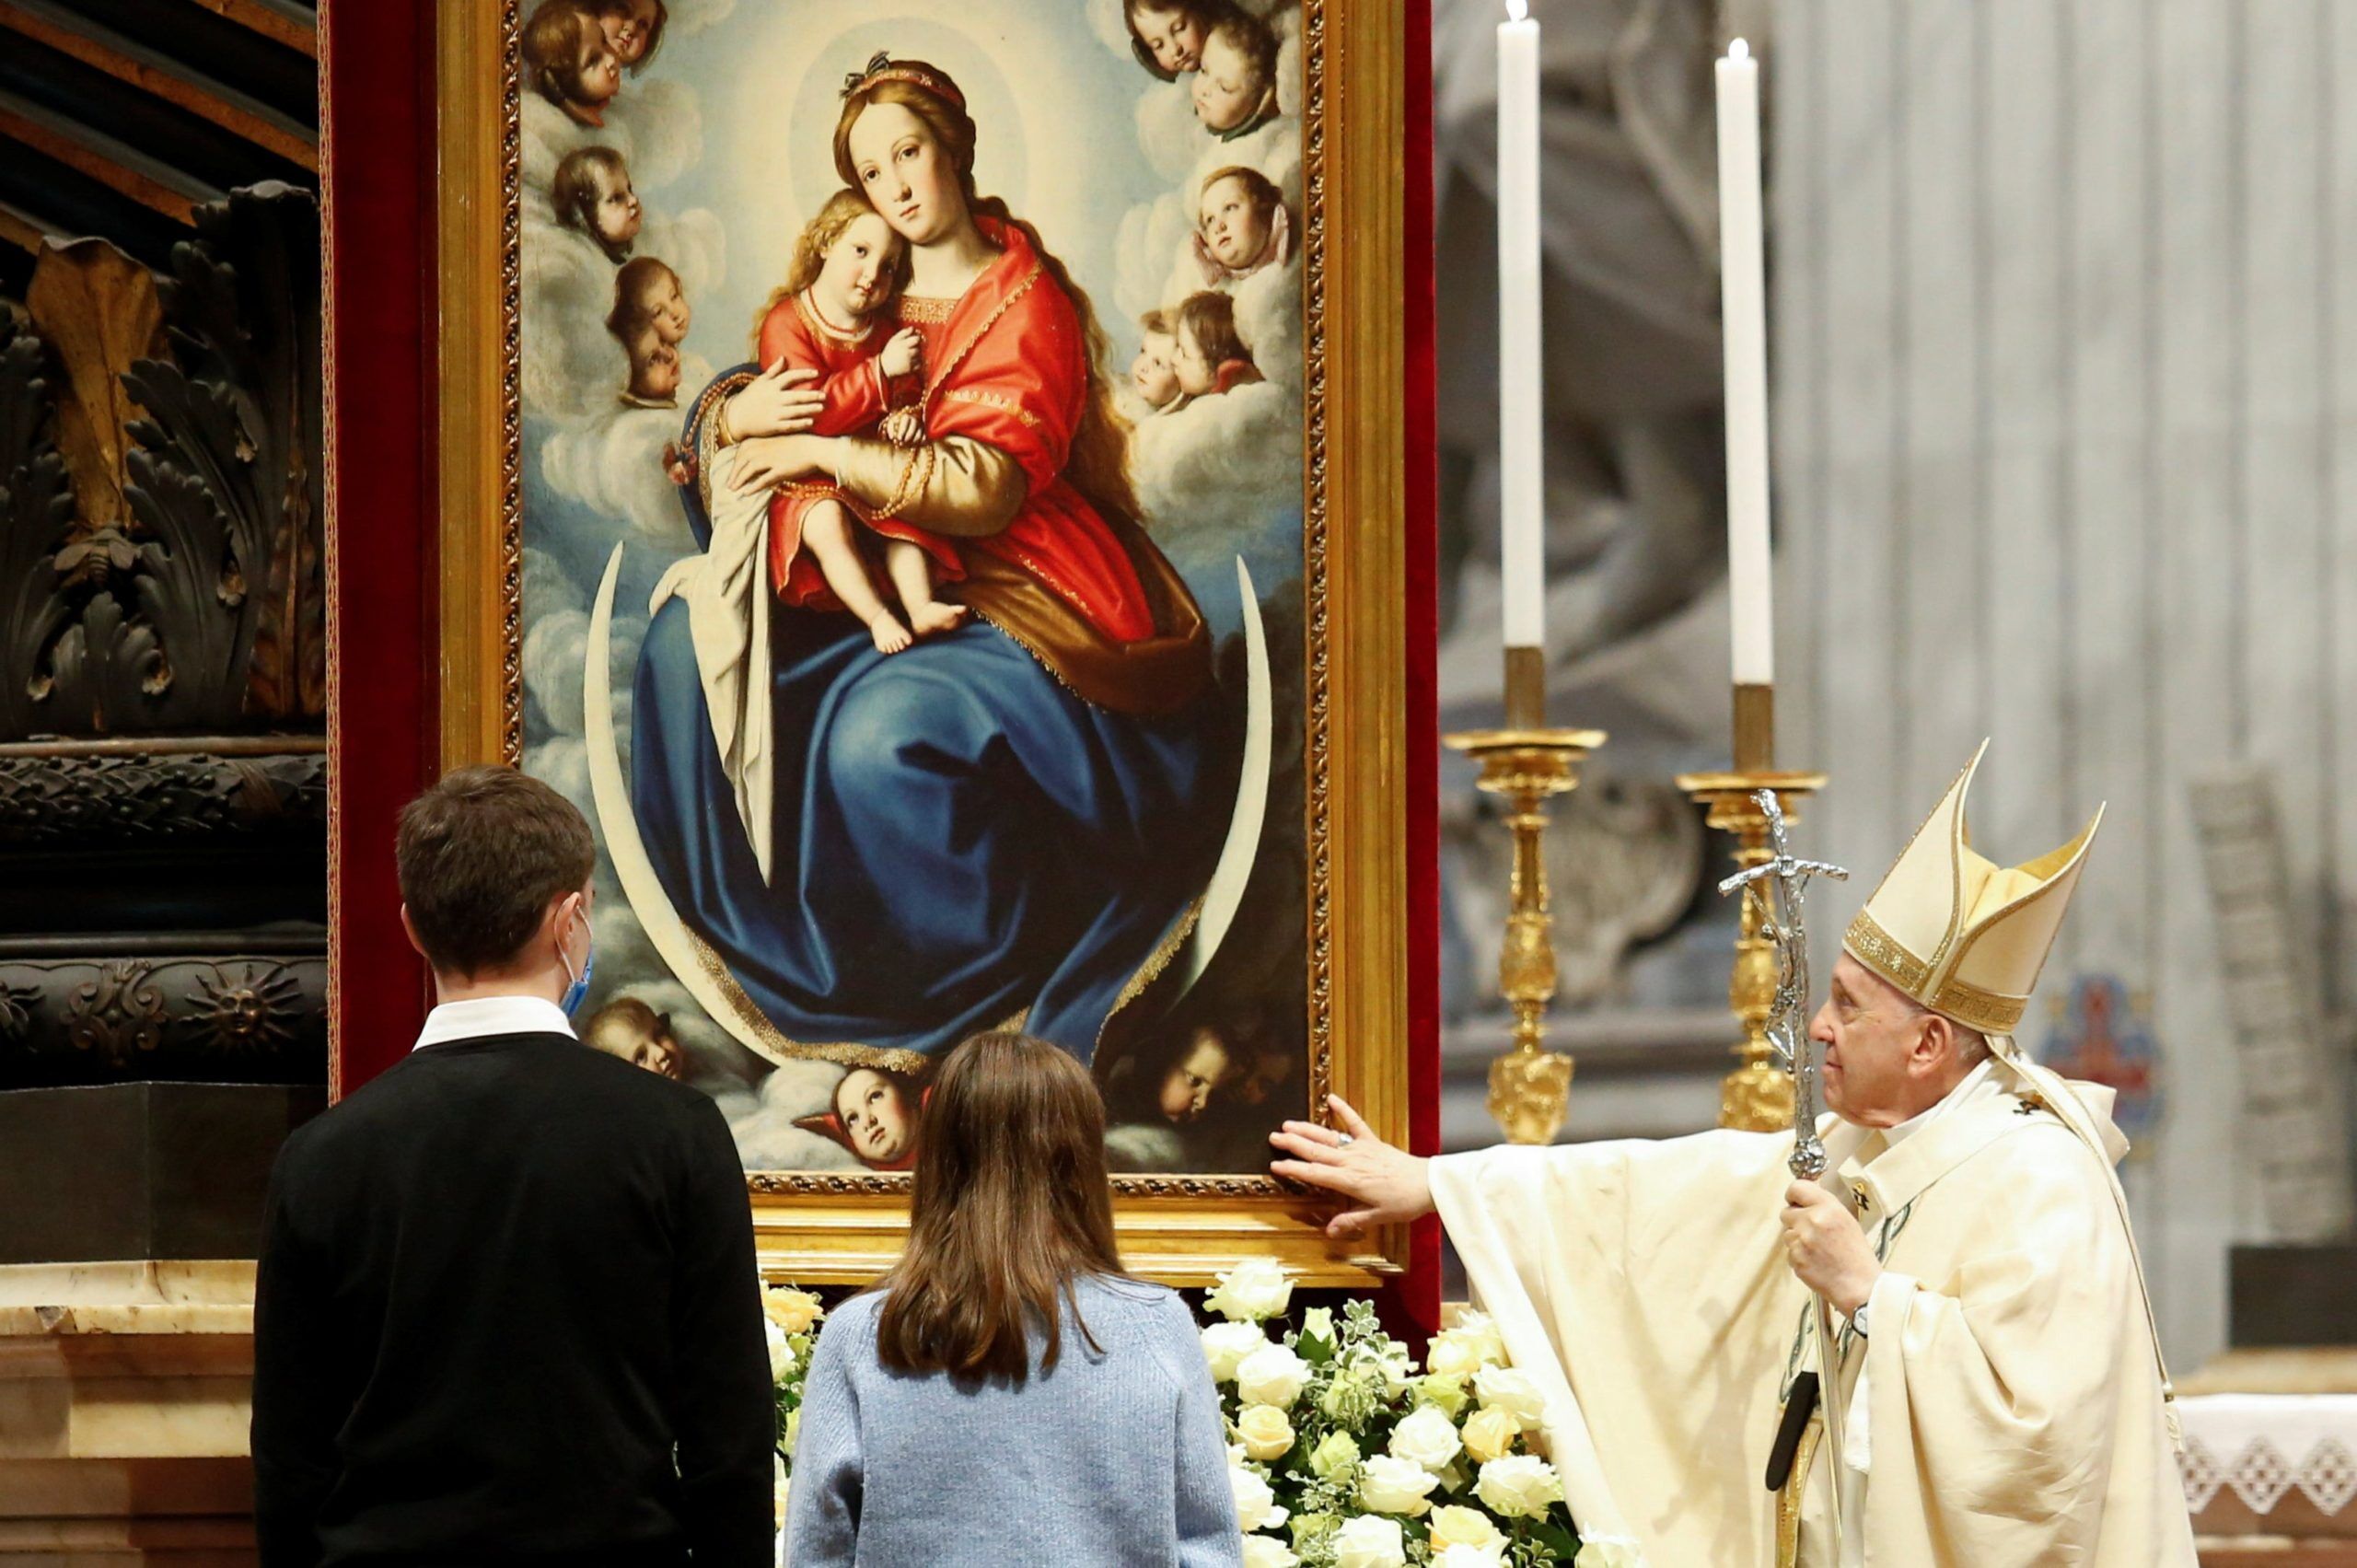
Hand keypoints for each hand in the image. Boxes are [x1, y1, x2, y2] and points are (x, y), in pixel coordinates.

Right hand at [726, 364, 824, 439]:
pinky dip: (800, 423)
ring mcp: (773, 413)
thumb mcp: (760, 381)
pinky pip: (789, 425)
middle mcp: (773, 398)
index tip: (816, 373)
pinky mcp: (773, 426)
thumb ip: (773, 371)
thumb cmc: (750, 397)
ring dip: (809, 409)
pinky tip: (811, 422)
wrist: (735, 417)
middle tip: (824, 396)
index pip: (789, 377)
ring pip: (795, 411)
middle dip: (811, 395)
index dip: (803, 374)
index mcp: (771, 386)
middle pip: (796, 396)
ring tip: (821, 407)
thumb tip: (783, 357)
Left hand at [733, 434, 826, 491]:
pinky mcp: (781, 469)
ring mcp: (772, 459)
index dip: (736, 463)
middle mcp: (765, 448)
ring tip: (734, 490)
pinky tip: (747, 493)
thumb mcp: (779, 443)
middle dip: (734, 473)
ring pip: (749, 470)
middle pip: (742, 461)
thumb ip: (766, 448)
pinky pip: (764, 479)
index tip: (733, 473)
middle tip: (729, 485)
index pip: (742, 451)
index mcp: (763, 440)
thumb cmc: (800, 446)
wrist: (816, 448)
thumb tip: (755, 460)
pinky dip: (754, 486)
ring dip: (739, 480)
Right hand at [879, 327, 923, 380]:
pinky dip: (918, 362)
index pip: (917, 339)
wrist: (885, 366)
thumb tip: (912, 328)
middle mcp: (907, 353)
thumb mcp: (894, 339)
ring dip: (917, 354)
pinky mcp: (910, 369)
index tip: (915, 339)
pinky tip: (912, 360)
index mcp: (903, 344)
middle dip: (917, 347)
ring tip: (910, 354)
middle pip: (919, 348)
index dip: (917, 338)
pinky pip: (919, 364)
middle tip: (911, 348)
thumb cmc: (890, 351)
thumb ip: (904, 333)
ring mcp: (909, 362)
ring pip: (920, 356)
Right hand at [1268, 1095, 1432, 1239]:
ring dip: (1308, 1129)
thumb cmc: (1404, 1202)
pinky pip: (1356, 1123)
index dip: (1293, 1169)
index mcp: (1349, 1181)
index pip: (1314, 1174)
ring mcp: (1362, 1149)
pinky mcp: (1373, 1141)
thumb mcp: (1377, 1216)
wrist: (1430, 1184)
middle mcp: (1351, 1162)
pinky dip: (1344, 1110)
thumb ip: (1351, 1220)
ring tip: (1288, 1123)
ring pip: (1329, 1137)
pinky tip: (1332, 1098)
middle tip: (1272, 1137)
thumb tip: (1328, 1230)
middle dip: (1292, 1144)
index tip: (1275, 1165)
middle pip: (1316, 1151)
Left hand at [1780, 1181, 1879, 1314]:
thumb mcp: (1847, 1221)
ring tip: (1818, 1249)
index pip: (1797, 1188)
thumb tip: (1806, 1200)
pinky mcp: (1795, 1257)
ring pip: (1787, 1233)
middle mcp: (1812, 1220)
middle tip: (1810, 1230)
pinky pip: (1789, 1251)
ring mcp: (1801, 1240)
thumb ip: (1825, 1207)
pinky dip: (1798, 1255)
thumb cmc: (1857, 1257)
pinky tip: (1815, 1260)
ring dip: (1797, 1239)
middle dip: (1795, 1220)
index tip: (1795, 1200)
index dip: (1793, 1195)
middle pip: (1786, 1212)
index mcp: (1828, 1208)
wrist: (1860, 1286)